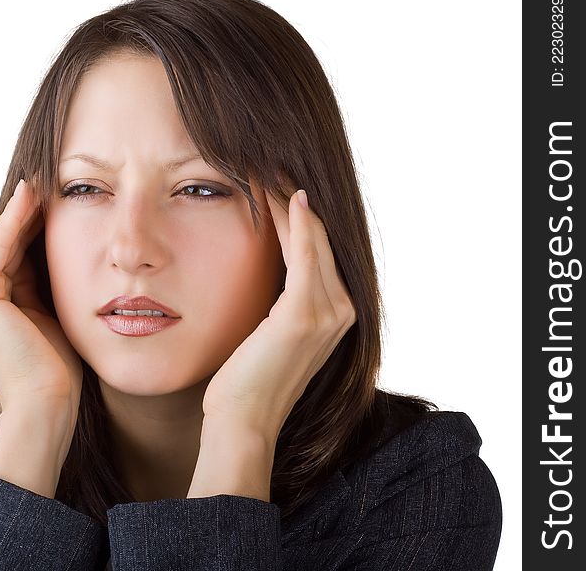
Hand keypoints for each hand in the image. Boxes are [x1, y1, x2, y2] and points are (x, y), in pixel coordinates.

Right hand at [0, 179, 82, 419]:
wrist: (46, 404)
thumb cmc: (52, 369)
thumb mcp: (44, 312)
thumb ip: (37, 281)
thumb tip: (50, 245)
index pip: (2, 253)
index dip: (24, 224)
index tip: (50, 200)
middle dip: (22, 213)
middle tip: (48, 183)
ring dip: (19, 210)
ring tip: (43, 183)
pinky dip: (15, 221)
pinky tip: (33, 199)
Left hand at [201, 189, 356, 437]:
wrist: (243, 420)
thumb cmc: (247, 380)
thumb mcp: (271, 332)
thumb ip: (282, 301)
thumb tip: (268, 268)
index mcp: (337, 315)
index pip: (319, 252)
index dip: (300, 216)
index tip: (276, 183)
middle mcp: (343, 312)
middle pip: (320, 241)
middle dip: (295, 202)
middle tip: (271, 165)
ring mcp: (328, 314)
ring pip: (313, 242)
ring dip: (290, 204)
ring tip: (268, 171)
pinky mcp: (303, 315)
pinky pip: (304, 257)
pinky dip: (298, 225)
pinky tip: (288, 198)